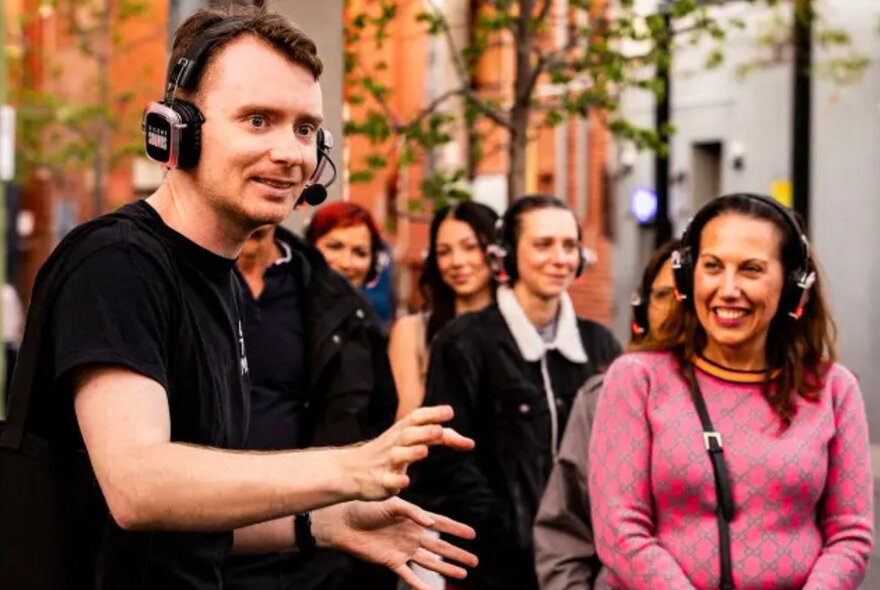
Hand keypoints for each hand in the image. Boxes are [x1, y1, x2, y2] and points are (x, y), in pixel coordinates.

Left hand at [313, 497, 477, 589]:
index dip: (456, 529)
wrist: (344, 522)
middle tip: (475, 561)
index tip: (472, 534)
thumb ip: (413, 512)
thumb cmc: (366, 507)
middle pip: (440, 546)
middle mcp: (411, 535)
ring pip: (430, 562)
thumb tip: (431, 524)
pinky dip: (420, 585)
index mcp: (413, 518)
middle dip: (457, 553)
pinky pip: (409, 576)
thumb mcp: (392, 504)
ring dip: (446, 568)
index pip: (440, 524)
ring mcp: (403, 550)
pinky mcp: (392, 562)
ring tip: (463, 574)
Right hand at [348, 405, 473, 499]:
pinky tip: (406, 482)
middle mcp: (393, 444)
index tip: (449, 412)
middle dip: (423, 432)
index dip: (432, 414)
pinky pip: (388, 481)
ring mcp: (385, 463)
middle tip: (439, 430)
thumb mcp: (409, 440)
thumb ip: (439, 438)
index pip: (416, 418)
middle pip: (408, 434)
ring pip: (398, 455)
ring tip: (424, 451)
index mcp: (401, 432)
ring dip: (411, 452)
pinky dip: (396, 481)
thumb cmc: (387, 453)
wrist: (350, 471)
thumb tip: (469, 442)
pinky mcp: (380, 482)